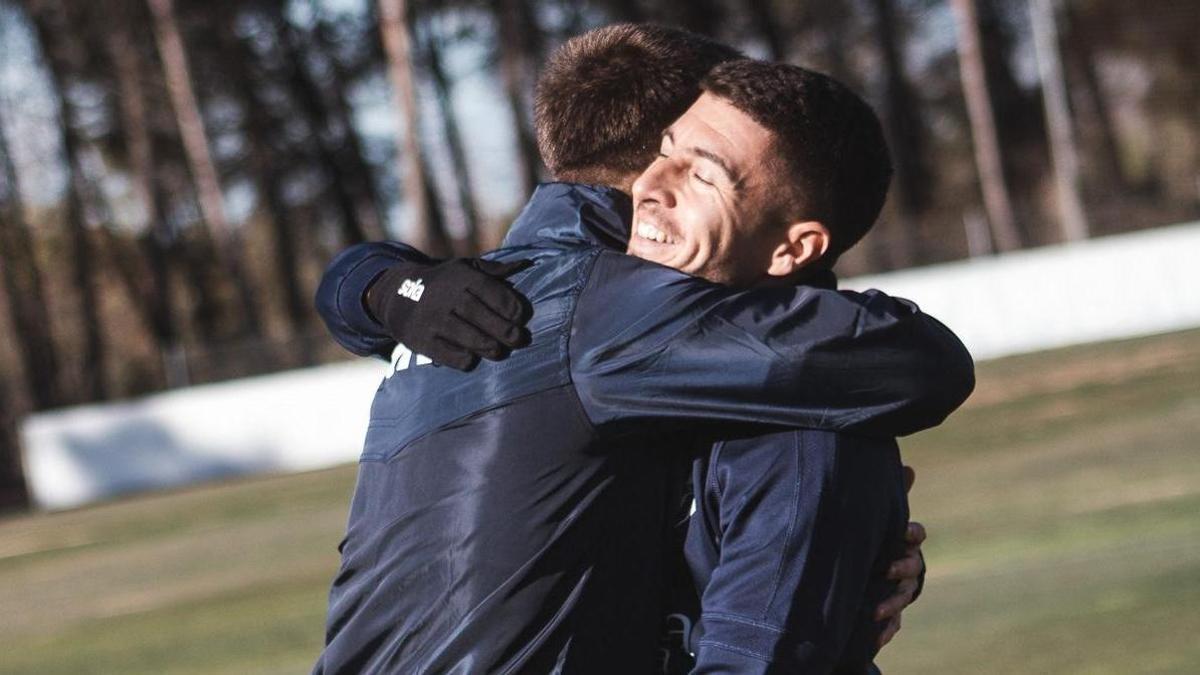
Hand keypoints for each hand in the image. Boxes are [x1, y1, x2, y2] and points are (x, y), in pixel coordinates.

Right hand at [366, 257, 531, 369]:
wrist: (397, 295)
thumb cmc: (443, 283)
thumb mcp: (464, 268)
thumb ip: (494, 270)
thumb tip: (526, 264)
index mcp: (462, 277)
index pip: (492, 291)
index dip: (510, 306)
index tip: (520, 317)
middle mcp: (447, 297)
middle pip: (480, 315)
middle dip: (504, 330)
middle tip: (518, 339)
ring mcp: (433, 319)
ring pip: (467, 337)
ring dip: (488, 346)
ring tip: (498, 351)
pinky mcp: (422, 340)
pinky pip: (449, 355)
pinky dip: (464, 359)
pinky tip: (472, 357)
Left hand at [875, 465, 926, 648]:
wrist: (850, 577)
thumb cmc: (868, 539)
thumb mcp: (874, 518)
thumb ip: (890, 496)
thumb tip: (910, 467)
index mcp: (902, 543)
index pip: (914, 535)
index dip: (911, 534)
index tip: (902, 532)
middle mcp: (905, 567)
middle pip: (912, 569)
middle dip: (902, 569)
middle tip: (886, 569)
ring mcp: (898, 591)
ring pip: (902, 598)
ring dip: (891, 605)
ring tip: (874, 611)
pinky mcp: (888, 614)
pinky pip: (892, 625)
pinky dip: (885, 630)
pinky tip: (875, 636)